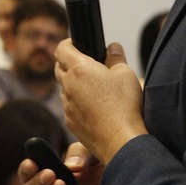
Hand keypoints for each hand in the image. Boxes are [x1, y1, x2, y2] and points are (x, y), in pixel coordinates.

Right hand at [19, 141, 99, 184]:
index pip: (29, 178)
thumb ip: (80, 154)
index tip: (31, 162)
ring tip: (61, 183)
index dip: (26, 171)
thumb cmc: (112, 169)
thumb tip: (69, 168)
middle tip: (50, 173)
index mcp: (53, 179)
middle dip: (35, 184)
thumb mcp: (95, 153)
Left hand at [55, 40, 145, 163]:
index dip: (68, 43)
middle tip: (86, 64)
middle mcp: (68, 86)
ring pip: (64, 88)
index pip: (61, 49)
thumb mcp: (126, 74)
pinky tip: (94, 107)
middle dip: (69, 62)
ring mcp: (67, 106)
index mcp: (79, 69)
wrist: (120, 140)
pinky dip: (77, 102)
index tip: (77, 44)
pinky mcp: (70, 122)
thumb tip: (112, 47)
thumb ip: (116, 57)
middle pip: (59, 68)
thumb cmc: (124, 106)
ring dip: (73, 84)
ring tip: (93, 87)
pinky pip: (69, 106)